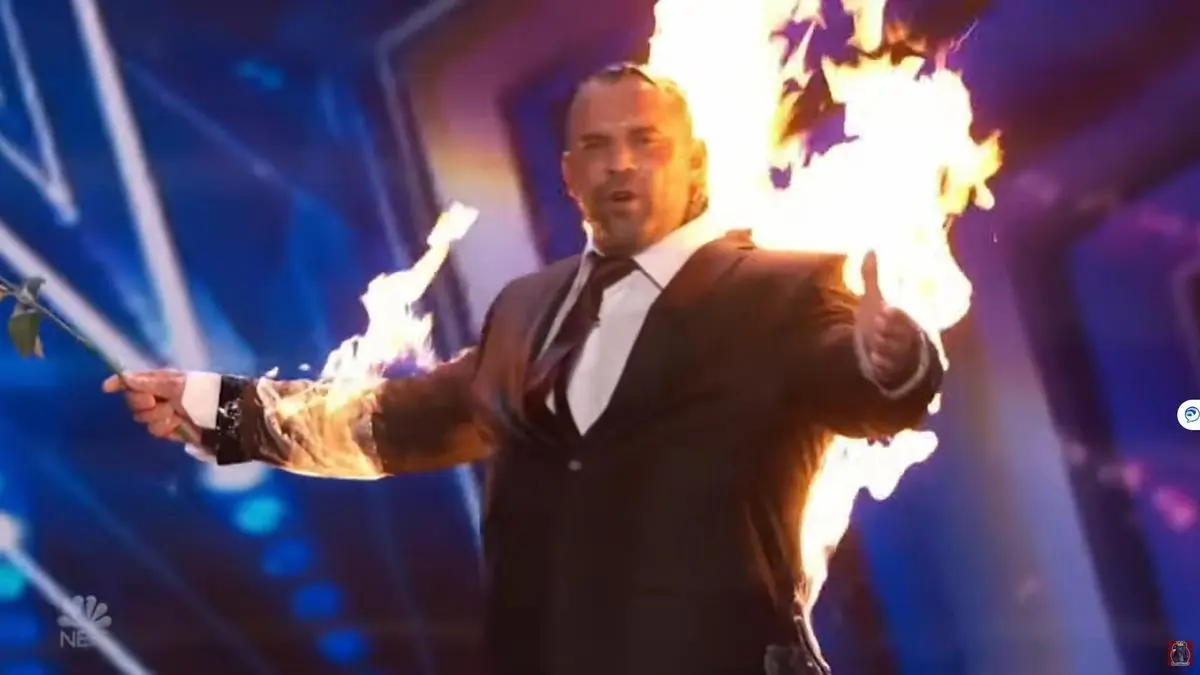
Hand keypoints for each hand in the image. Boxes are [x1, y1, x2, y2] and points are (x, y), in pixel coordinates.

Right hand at [102, 370, 200, 441]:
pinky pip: (155, 430)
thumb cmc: (201, 394)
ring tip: (175, 413)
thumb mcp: (176, 384)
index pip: (132, 381)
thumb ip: (150, 382)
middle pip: (133, 402)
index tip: (107, 388)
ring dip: (159, 416)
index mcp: (159, 381)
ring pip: (143, 418)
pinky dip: (166, 428)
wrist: (221, 417)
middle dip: (142, 403)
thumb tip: (126, 377)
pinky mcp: (168, 429)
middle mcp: (158, 396)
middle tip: (154, 401)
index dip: (119, 383)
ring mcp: (162, 414)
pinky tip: (178, 425)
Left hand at [854, 251, 922, 385]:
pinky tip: (875, 361)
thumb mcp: (876, 297)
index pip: (901, 315)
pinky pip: (890, 368)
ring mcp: (898, 353)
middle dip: (890, 329)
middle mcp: (902, 336)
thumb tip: (870, 248)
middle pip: (900, 334)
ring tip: (876, 343)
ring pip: (896, 351)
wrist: (892, 348)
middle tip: (878, 324)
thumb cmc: (883, 319)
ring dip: (886, 347)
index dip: (895, 314)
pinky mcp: (892, 368)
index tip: (884, 311)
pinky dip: (883, 365)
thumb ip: (872, 275)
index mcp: (900, 317)